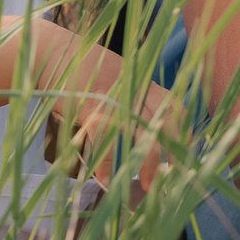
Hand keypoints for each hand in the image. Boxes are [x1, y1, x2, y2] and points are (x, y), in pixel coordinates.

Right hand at [46, 81, 178, 195]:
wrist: (53, 53)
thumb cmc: (83, 70)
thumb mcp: (117, 78)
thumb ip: (134, 96)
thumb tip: (146, 126)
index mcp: (143, 82)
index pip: (176, 107)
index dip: (184, 133)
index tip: (185, 154)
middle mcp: (134, 88)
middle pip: (166, 122)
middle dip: (174, 153)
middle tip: (172, 178)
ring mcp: (114, 97)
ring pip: (143, 132)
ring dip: (149, 162)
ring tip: (148, 185)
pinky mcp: (91, 106)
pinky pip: (105, 138)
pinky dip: (106, 163)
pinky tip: (105, 179)